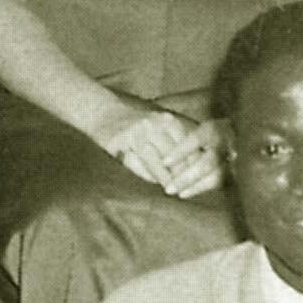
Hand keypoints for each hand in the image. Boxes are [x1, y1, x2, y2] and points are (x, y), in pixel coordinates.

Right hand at [97, 106, 221, 198]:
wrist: (102, 112)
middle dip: (181, 174)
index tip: (200, 179)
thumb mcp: (159, 125)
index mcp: (167, 120)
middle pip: (173, 155)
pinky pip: (135, 163)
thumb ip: (176, 142)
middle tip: (187, 189)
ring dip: (164, 178)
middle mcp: (153, 124)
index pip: (187, 146)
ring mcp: (136, 132)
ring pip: (155, 160)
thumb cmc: (137, 124)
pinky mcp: (119, 141)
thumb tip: (193, 168)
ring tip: (172, 190)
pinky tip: (153, 181)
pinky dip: (145, 174)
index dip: (194, 165)